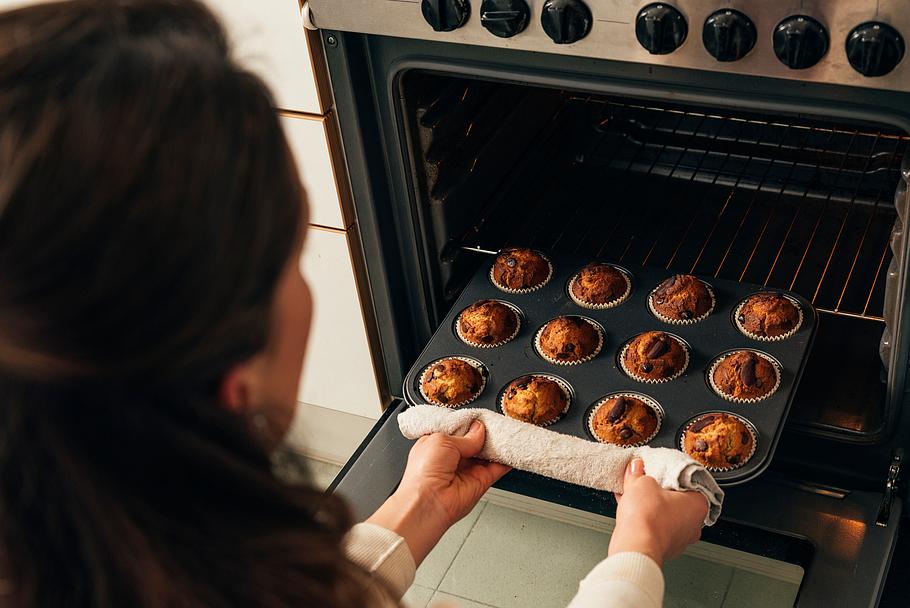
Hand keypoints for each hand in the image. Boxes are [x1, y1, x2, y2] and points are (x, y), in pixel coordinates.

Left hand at [367, 421, 509, 563]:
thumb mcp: (442, 441)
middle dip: (486, 432)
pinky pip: (498, 467)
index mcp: (437, 444)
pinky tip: (512, 449)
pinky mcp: (481, 481)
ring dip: (498, 444)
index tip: (482, 417)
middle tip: (497, 423)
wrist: (428, 502)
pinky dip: (507, 459)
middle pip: (475, 441)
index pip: (459, 430)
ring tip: (508, 432)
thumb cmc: (423, 473)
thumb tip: (479, 429)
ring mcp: (467, 469)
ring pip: (488, 453)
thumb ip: (466, 436)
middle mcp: (452, 457)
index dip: (470, 423)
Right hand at [608, 458, 707, 567]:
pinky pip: (654, 528)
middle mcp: (693, 525)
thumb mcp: (642, 483)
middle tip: (646, 482)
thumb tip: (636, 468)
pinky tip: (628, 509)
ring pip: (665, 516)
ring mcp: (679, 539)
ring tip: (632, 495)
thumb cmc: (649, 518)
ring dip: (650, 506)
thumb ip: (639, 473)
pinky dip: (644, 520)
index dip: (673, 475)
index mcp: (698, 505)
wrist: (635, 546)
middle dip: (660, 492)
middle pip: (677, 501)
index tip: (662, 470)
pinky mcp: (663, 548)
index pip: (690, 484)